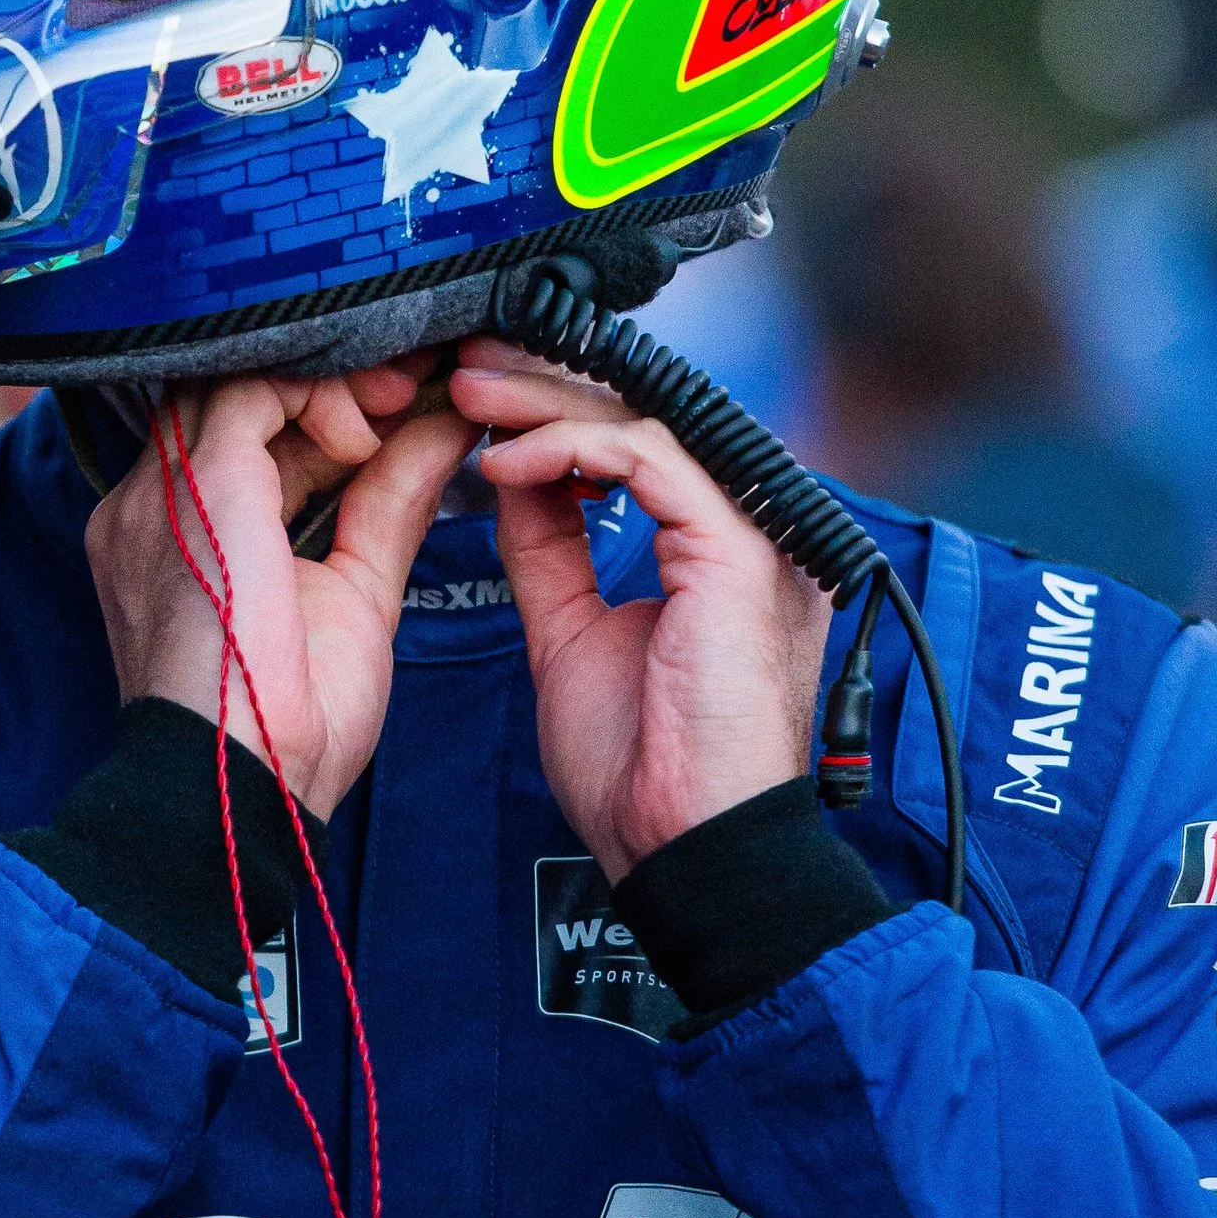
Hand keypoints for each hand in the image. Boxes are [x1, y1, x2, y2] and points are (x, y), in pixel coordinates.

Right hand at [84, 366, 474, 819]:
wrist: (245, 784)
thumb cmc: (289, 727)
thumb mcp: (354, 590)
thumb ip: (388, 503)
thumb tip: (440, 433)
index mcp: (172, 536)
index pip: (235, 432)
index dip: (318, 411)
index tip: (394, 413)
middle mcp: (150, 503)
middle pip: (233, 390)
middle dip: (329, 380)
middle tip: (411, 389)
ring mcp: (165, 490)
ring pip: (240, 373)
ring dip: (331, 377)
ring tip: (401, 401)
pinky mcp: (201, 482)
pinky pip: (256, 386)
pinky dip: (324, 394)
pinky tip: (369, 436)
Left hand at [448, 339, 828, 881]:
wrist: (680, 848)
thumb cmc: (638, 768)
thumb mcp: (570, 636)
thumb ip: (551, 553)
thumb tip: (512, 478)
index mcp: (717, 552)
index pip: (637, 448)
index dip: (555, 414)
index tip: (476, 402)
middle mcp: (745, 531)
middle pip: (641, 420)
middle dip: (544, 388)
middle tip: (465, 370)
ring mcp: (751, 535)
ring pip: (644, 423)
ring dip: (546, 405)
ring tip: (470, 395)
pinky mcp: (737, 548)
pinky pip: (649, 459)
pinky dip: (571, 449)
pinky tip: (507, 462)